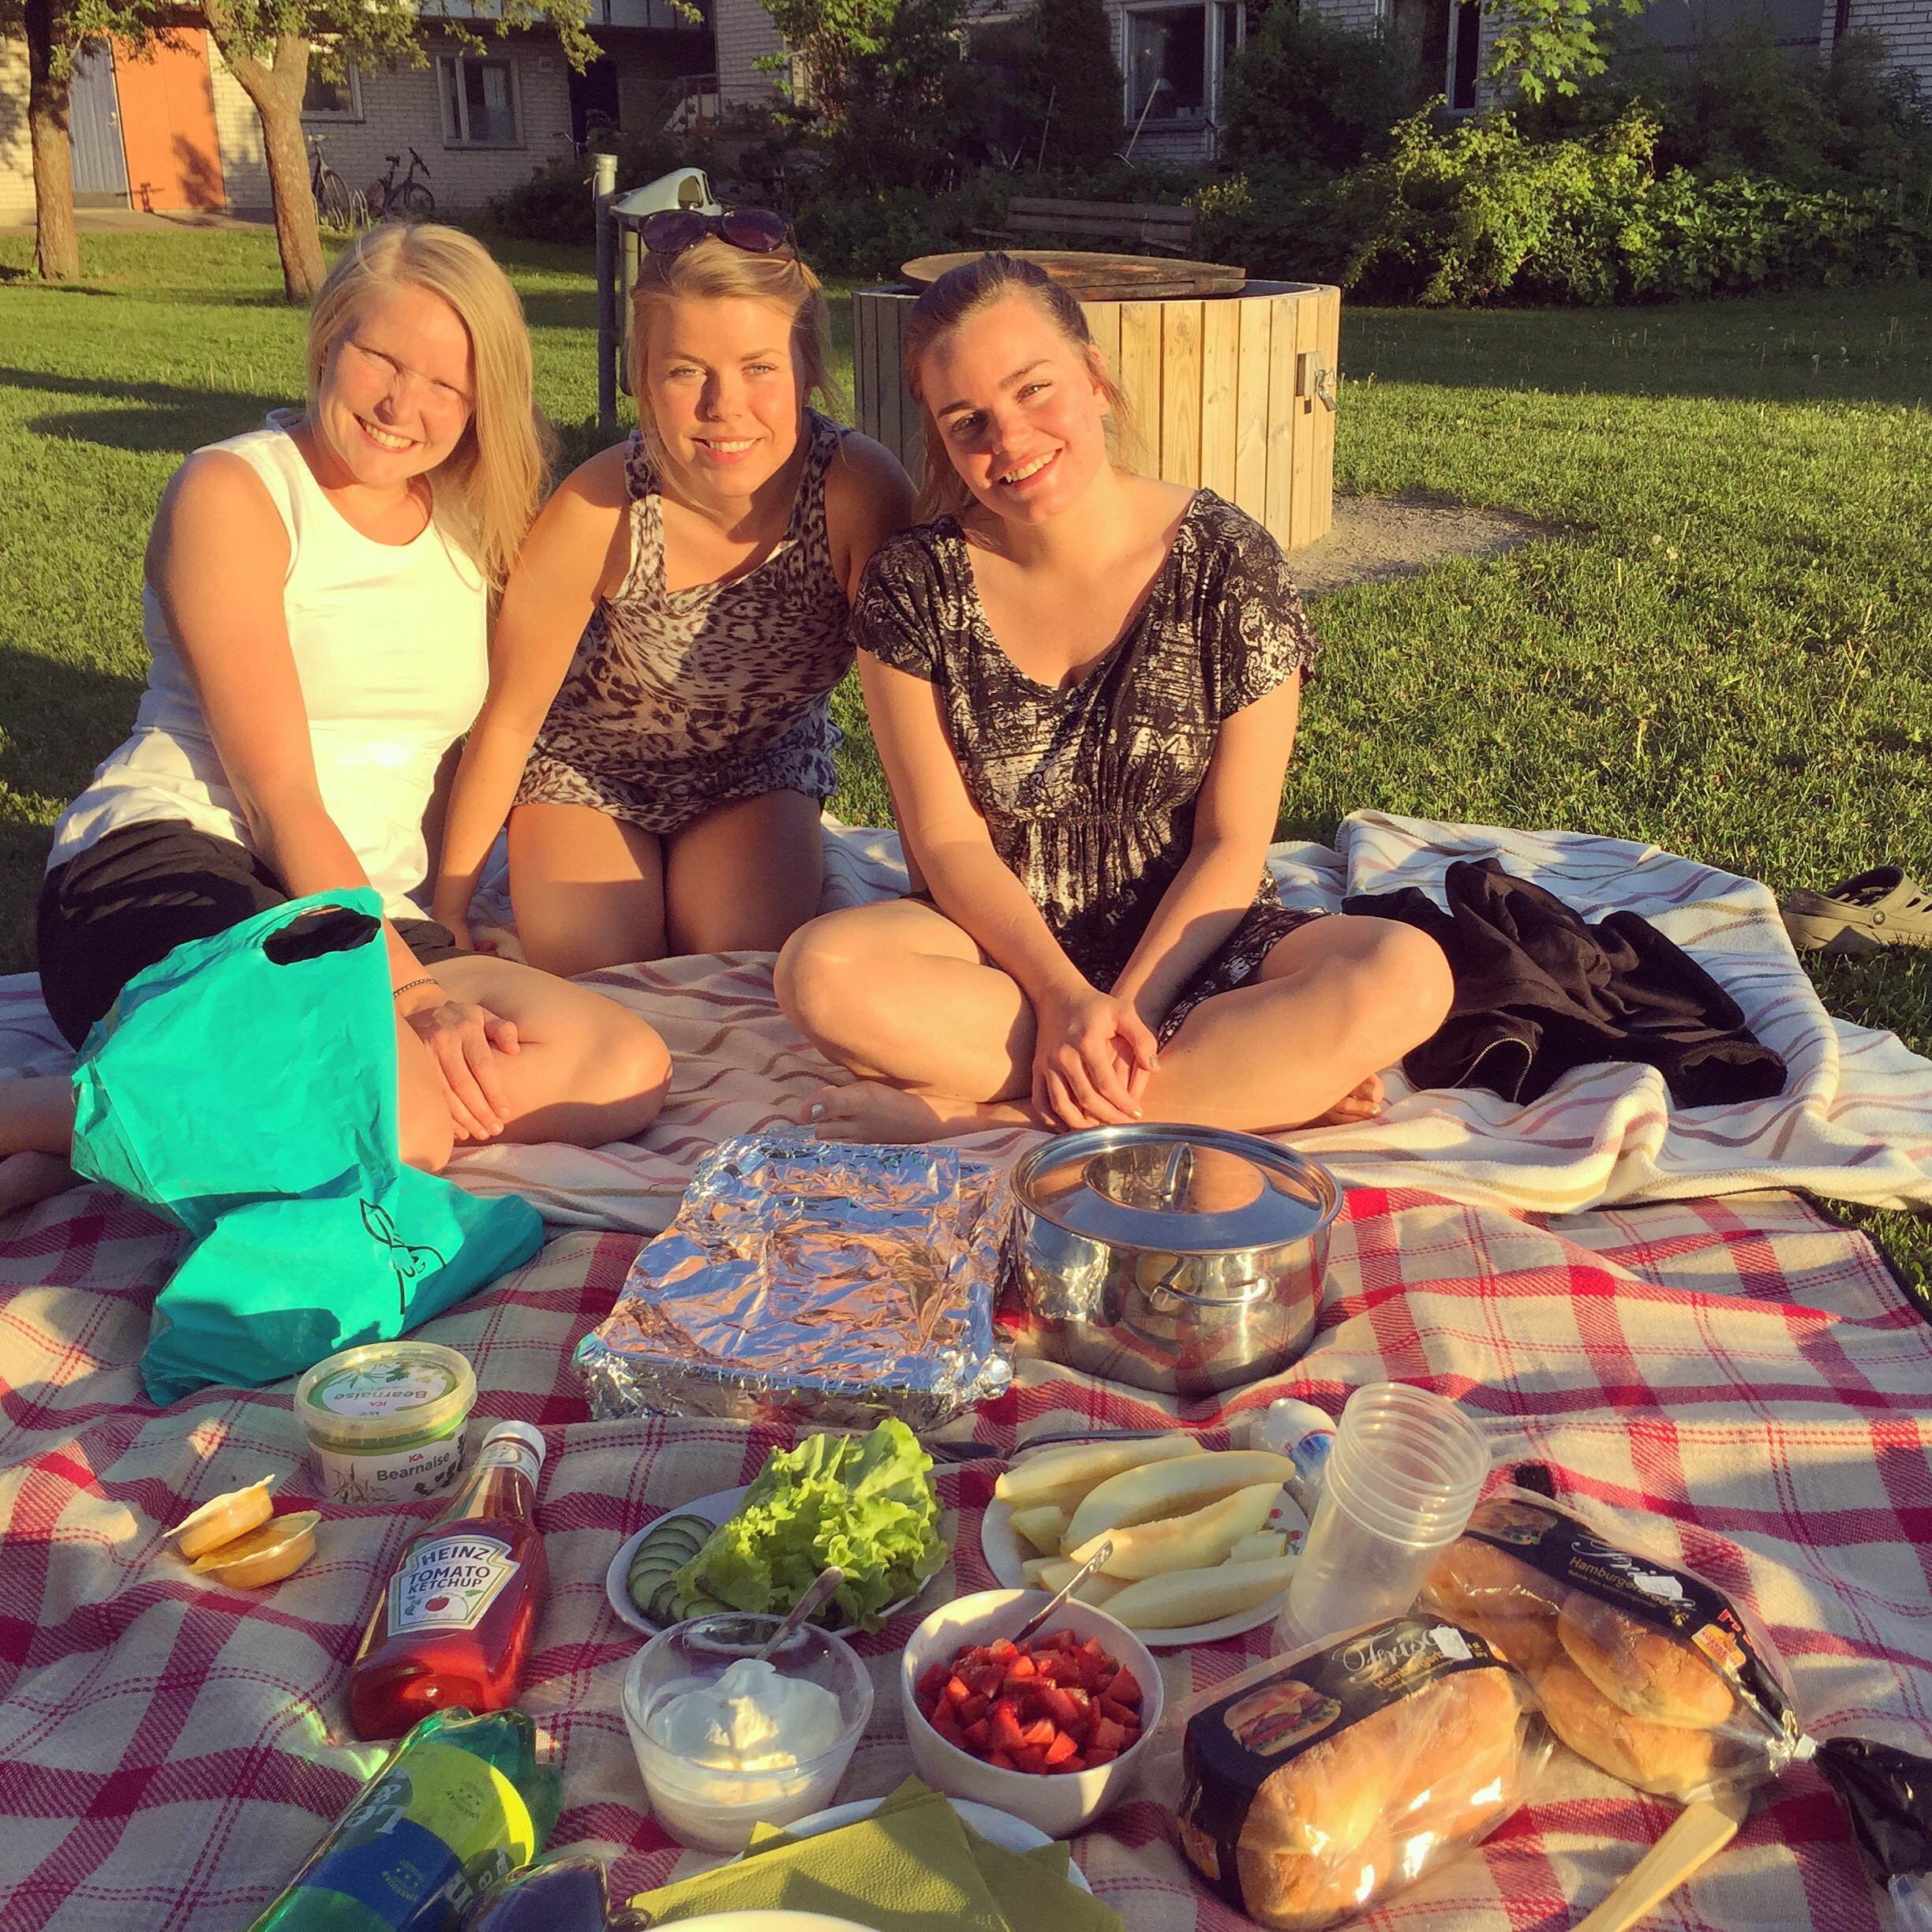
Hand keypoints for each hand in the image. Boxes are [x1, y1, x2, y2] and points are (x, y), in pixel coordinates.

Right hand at [401, 992, 521, 1141]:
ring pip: (445, 1094)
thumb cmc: (460, 1018)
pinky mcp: (411, 1064)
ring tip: (479, 1133)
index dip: (494, 1093)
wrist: (417, 1009)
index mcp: (467, 1027)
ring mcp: (423, 1052)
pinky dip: (444, 1116)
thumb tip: (515, 1050)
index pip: (484, 1066)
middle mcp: (444, 1039)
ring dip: (463, 1119)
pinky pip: (430, 1095)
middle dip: (480, 1111)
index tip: (505, 1113)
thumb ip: (503, 1029)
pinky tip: (457, 1130)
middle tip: (494, 1130)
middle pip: (464, 1084)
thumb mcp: (484, 1015)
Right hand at [1030, 984, 1159, 1131]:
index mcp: (1087, 1043)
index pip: (1106, 1084)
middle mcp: (1063, 1056)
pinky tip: (1070, 1126)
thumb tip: (1153, 1067)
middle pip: (1086, 1099)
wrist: (1057, 994)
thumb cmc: (1095, 1006)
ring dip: (1081, 1125)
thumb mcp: (1123, 1012)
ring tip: (1100, 1132)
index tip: (1137, 1113)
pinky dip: (1052, 1119)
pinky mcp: (1036, 1069)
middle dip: (1108, 1118)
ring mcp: (1047, 1064)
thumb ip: (1142, 1037)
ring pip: (1061, 1106)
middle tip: (1124, 1126)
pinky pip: (1040, 1102)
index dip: (1123, 1103)